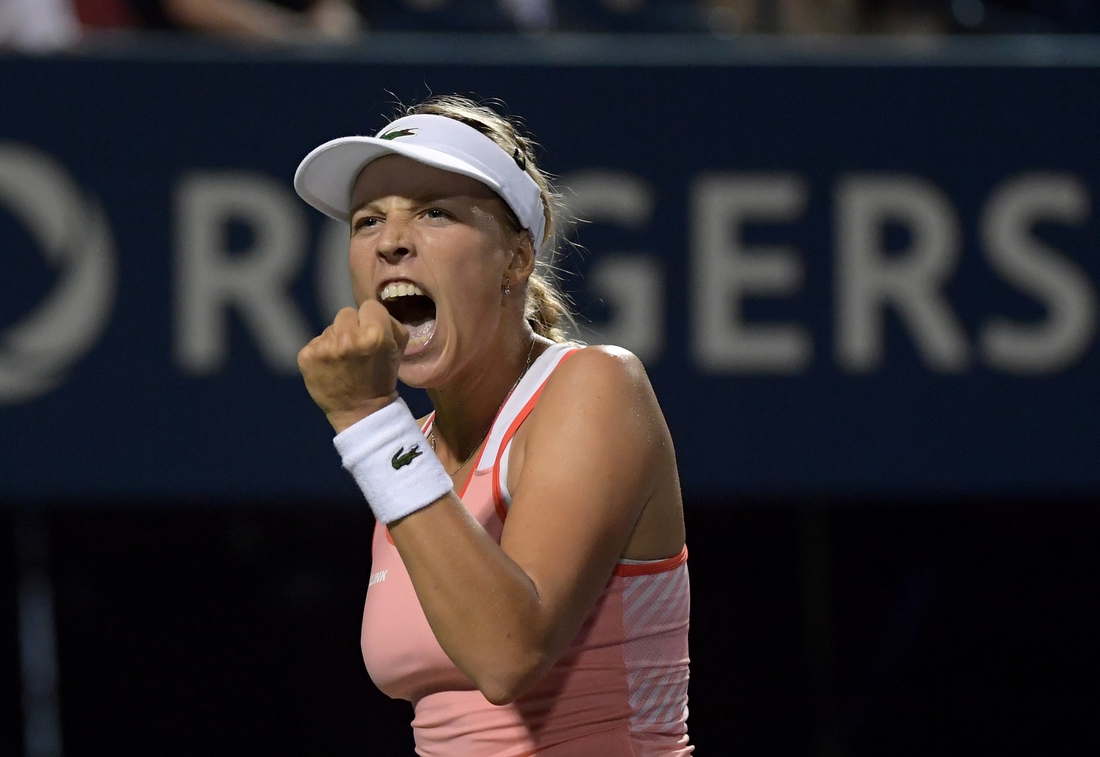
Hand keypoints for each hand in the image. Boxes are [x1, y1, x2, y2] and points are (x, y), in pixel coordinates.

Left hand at [298, 300, 409, 432]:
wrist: (360, 411)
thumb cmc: (382, 377)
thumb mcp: (399, 349)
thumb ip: (390, 323)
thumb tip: (373, 311)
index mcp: (375, 335)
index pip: (370, 306)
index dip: (373, 320)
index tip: (372, 336)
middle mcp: (348, 338)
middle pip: (347, 313)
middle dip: (353, 327)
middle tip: (357, 349)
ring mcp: (325, 347)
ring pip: (330, 327)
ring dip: (337, 339)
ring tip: (344, 361)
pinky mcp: (306, 356)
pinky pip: (316, 342)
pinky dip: (322, 353)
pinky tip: (330, 367)